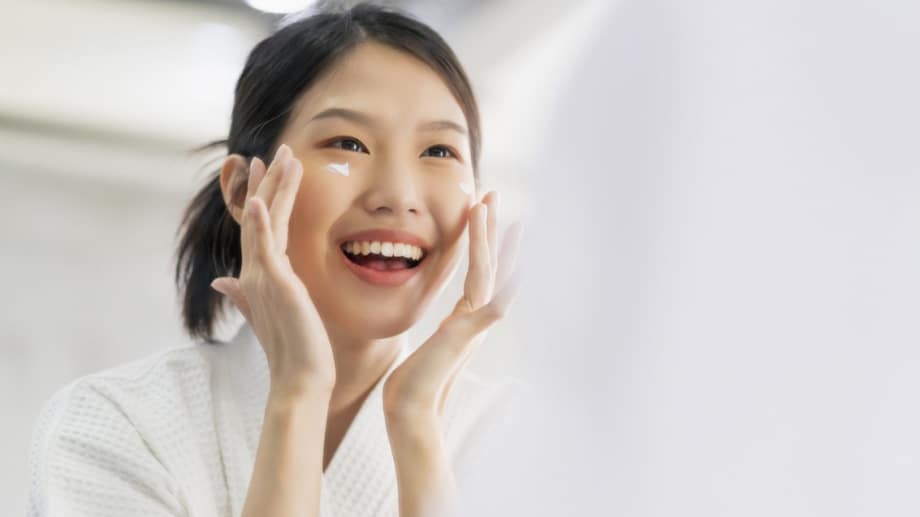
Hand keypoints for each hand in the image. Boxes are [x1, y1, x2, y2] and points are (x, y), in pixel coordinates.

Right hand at [210, 144, 335, 396]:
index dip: (261, 199)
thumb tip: (220, 281)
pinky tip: (257, 201)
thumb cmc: (292, 352)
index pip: (260, 230)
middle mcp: (256, 274)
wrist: (299, 380)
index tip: (263, 173)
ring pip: (265, 225)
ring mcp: (263, 279)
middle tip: (272, 153)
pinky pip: (265, 249)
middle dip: (266, 184)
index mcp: (259, 279)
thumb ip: (244, 296)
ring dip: (271, 190)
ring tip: (279, 158)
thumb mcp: (269, 316)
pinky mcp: (275, 286)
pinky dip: (259, 224)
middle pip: (260, 219)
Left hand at [382, 190, 522, 421]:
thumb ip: (441, 333)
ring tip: (487, 206)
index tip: (481, 211)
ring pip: (488, 273)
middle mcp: (477, 319)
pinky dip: (507, 285)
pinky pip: (493, 304)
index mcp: (467, 319)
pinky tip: (519, 267)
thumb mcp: (429, 347)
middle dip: (492, 228)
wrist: (412, 411)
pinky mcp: (469, 335)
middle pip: (490, 264)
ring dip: (489, 238)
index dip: (482, 240)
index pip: (479, 270)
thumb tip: (441, 327)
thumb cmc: (413, 385)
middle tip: (492, 194)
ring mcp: (476, 326)